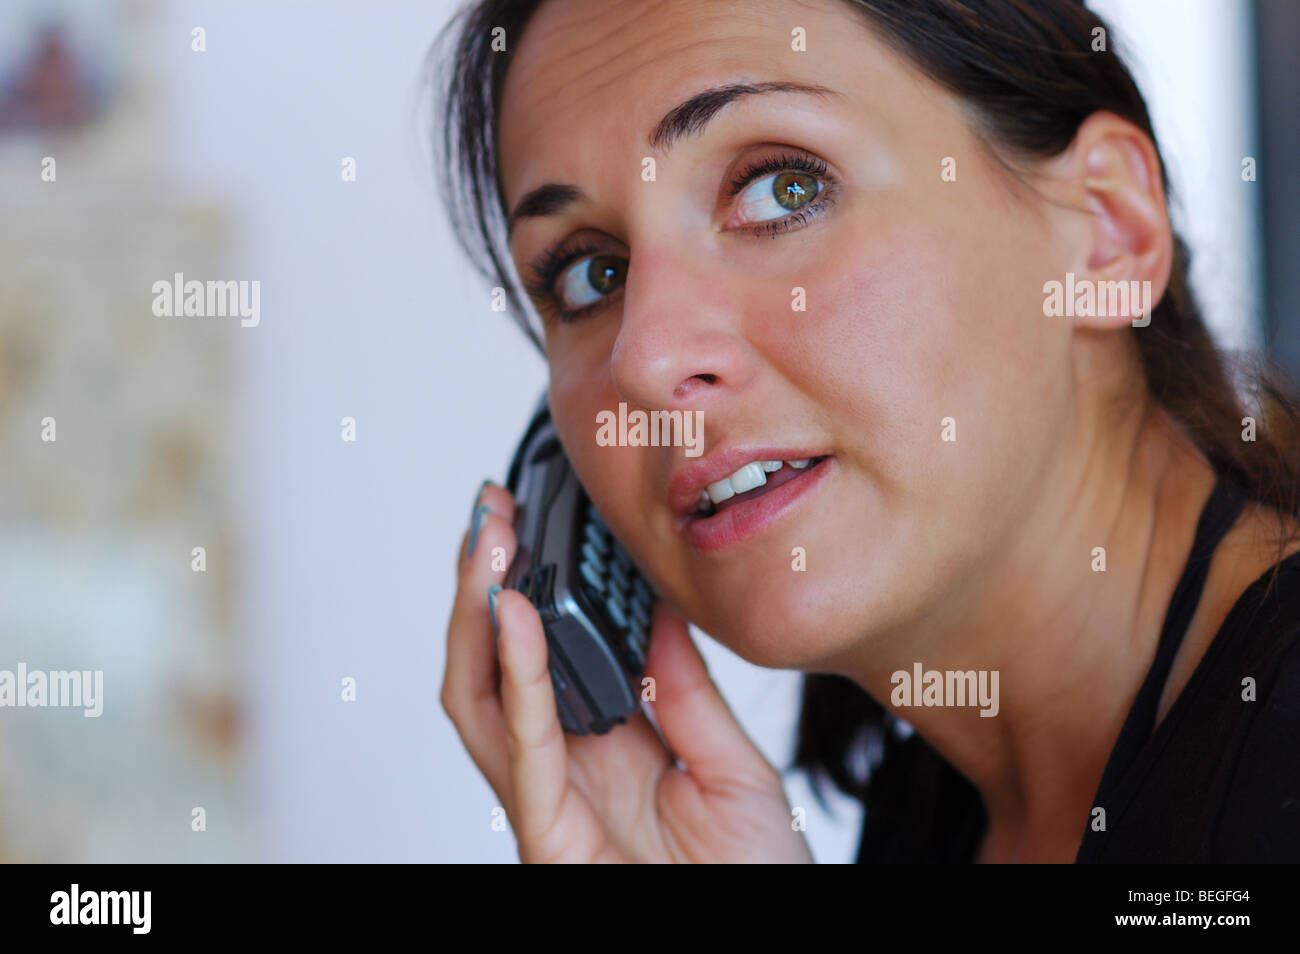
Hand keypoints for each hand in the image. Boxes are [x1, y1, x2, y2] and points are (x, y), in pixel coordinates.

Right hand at [442, 480, 814, 862]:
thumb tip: (654, 609)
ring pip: (479, 698)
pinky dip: (512, 675)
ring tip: (488, 542)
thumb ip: (683, 690)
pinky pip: (520, 747)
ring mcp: (548, 802)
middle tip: (491, 511)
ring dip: (477, 614)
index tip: (542, 519)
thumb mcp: (733, 766)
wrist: (772, 933)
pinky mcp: (546, 837)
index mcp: (607, 747)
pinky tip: (512, 613)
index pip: (549, 654)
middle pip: (493, 668)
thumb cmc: (757, 877)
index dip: (537, 589)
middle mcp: (566, 769)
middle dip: (484, 587)